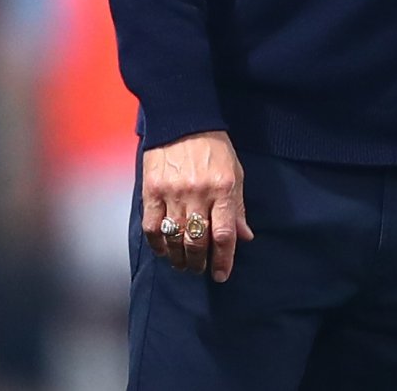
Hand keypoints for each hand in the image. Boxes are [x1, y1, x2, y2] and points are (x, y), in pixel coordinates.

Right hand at [140, 130, 253, 281]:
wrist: (183, 121)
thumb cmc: (214, 148)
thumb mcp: (235, 173)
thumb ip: (238, 207)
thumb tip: (244, 237)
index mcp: (222, 189)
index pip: (224, 234)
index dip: (223, 259)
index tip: (222, 275)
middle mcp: (198, 193)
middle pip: (197, 240)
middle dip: (199, 262)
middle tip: (200, 270)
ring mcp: (172, 193)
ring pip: (175, 237)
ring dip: (179, 257)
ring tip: (183, 265)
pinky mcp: (151, 190)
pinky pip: (152, 226)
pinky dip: (158, 243)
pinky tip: (164, 250)